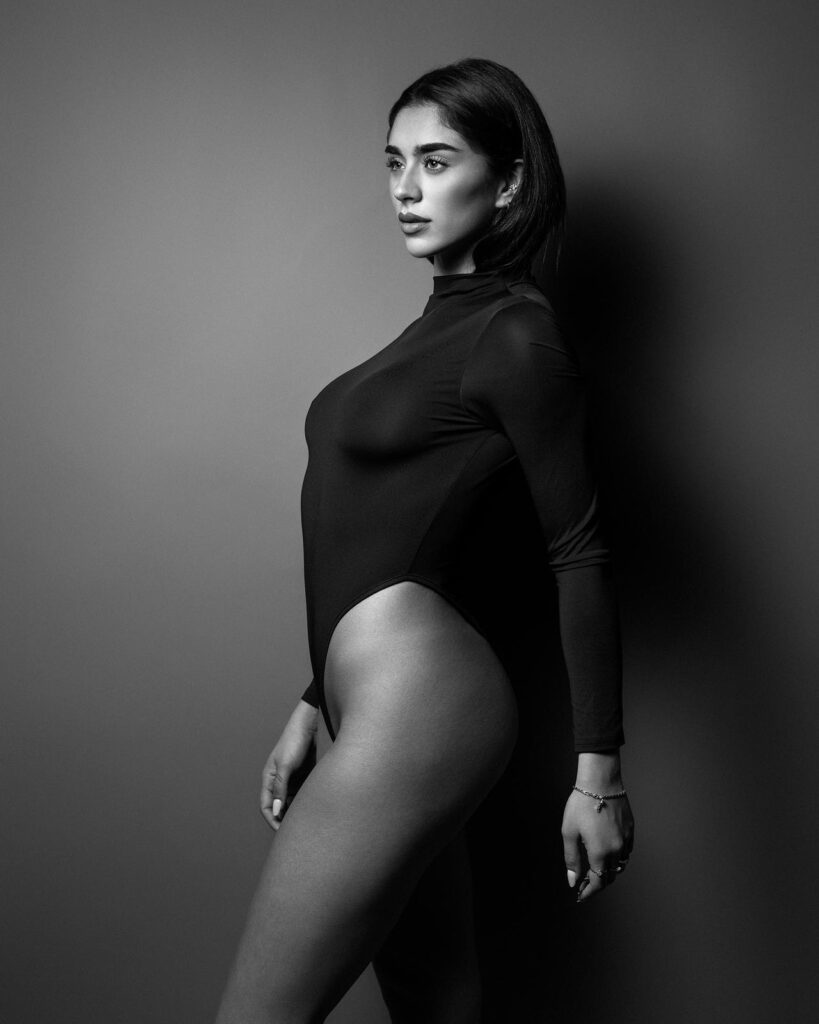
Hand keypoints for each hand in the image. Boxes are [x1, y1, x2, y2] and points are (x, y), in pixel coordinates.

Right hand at [260, 699, 318, 830]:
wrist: (309, 725)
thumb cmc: (294, 742)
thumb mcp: (286, 765)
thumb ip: (280, 788)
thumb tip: (276, 811)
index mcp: (269, 779)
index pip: (266, 806)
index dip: (273, 820)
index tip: (283, 833)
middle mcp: (279, 781)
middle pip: (279, 806)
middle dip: (285, 819)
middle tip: (297, 832)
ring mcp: (291, 779)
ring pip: (292, 801)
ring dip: (297, 811)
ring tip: (308, 822)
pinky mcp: (304, 776)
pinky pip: (303, 793)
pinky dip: (306, 802)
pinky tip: (315, 809)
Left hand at [562, 753, 633, 902]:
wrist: (600, 782)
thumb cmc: (581, 805)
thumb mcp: (569, 832)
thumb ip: (572, 859)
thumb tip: (573, 881)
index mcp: (600, 853)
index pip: (598, 882)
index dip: (589, 892)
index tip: (580, 895)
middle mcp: (616, 850)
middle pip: (610, 876)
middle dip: (598, 883)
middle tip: (584, 883)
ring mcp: (626, 840)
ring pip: (620, 865)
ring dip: (609, 870)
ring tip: (595, 869)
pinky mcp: (631, 830)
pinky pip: (627, 851)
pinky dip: (618, 857)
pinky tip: (607, 852)